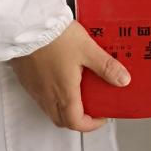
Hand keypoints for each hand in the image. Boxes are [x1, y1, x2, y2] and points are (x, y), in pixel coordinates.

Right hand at [10, 20, 130, 132]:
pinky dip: (52, 97)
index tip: (101, 116)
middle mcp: (47, 96)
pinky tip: (59, 78)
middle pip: (62, 120)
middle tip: (90, 108)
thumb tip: (123, 80)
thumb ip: (106, 66)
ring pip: (50, 110)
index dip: (91, 125)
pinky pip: (40, 97)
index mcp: (64, 93)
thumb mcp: (87, 49)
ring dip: (64, 109)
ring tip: (77, 92)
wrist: (27, 25)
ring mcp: (35, 89)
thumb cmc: (55, 37)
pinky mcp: (26, 79)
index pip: (76, 123)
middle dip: (78, 119)